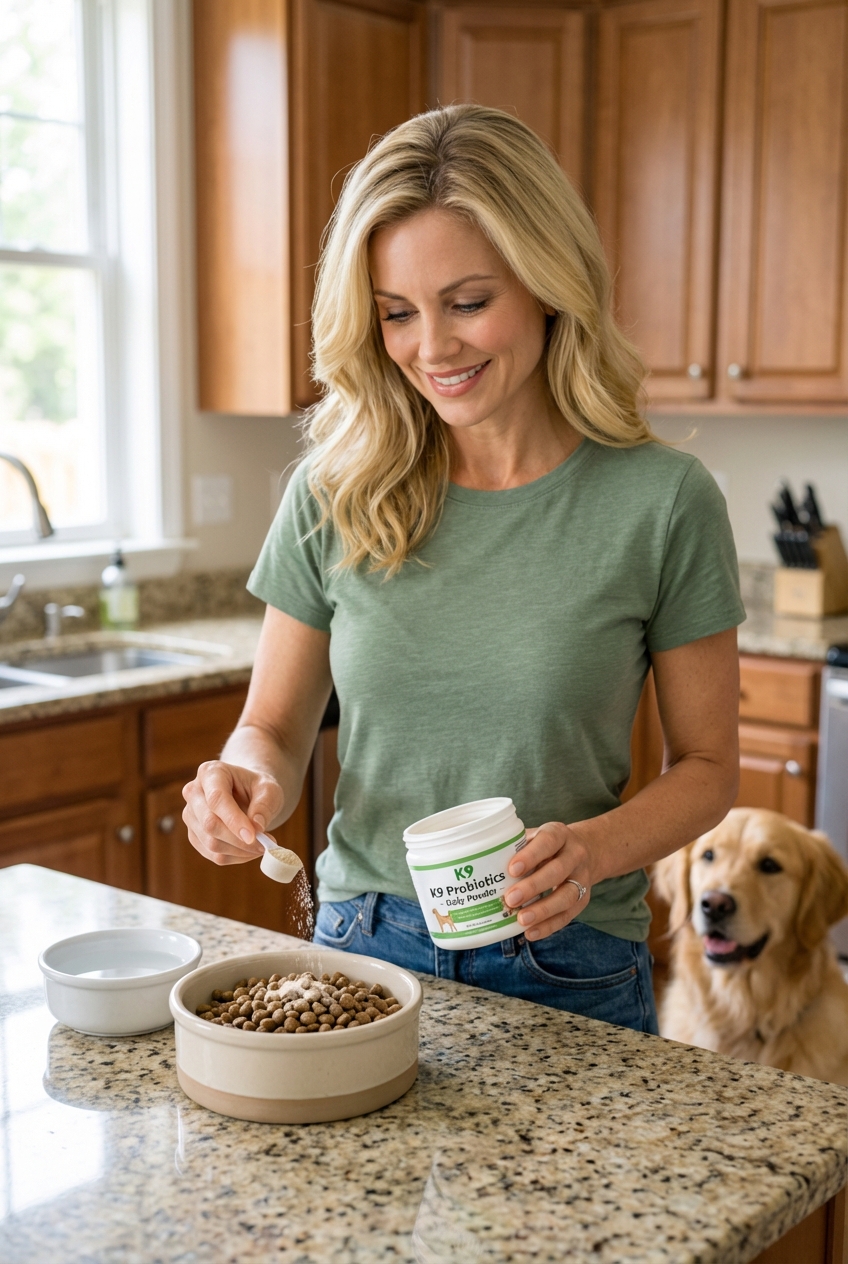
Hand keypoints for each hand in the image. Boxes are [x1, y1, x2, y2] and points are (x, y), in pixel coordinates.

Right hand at [182, 761, 284, 865]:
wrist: (247, 793)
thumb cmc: (257, 788)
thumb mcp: (269, 789)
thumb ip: (264, 805)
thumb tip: (256, 828)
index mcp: (210, 772)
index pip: (216, 799)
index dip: (234, 820)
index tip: (254, 836)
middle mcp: (194, 792)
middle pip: (209, 823)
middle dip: (239, 840)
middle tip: (266, 844)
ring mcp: (191, 815)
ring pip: (211, 843)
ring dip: (240, 850)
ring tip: (262, 845)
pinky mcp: (194, 835)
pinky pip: (214, 855)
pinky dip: (236, 857)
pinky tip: (251, 849)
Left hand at [504, 822, 592, 940]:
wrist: (585, 851)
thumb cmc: (546, 845)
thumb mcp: (534, 837)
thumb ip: (515, 846)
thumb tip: (480, 862)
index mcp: (559, 834)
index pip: (548, 841)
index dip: (531, 855)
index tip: (512, 869)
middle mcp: (575, 855)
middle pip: (558, 871)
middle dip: (533, 886)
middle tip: (510, 899)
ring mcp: (582, 878)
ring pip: (567, 896)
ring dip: (543, 910)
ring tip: (522, 920)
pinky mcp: (583, 899)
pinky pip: (568, 915)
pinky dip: (549, 926)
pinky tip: (530, 932)